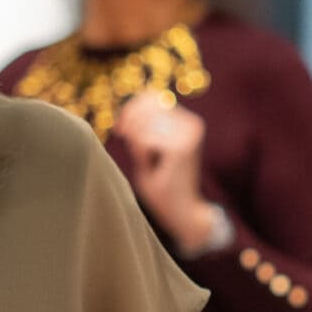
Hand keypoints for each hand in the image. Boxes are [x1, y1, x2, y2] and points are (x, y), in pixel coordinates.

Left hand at [115, 92, 212, 250]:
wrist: (184, 213)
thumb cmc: (165, 185)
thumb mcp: (150, 152)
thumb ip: (142, 131)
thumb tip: (128, 109)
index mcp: (187, 122)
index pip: (153, 98)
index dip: (131, 108)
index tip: (119, 128)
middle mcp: (191, 124)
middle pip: (147, 107)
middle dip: (130, 123)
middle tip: (122, 136)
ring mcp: (189, 134)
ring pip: (144, 124)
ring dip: (137, 142)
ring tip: (146, 161)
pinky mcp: (182, 148)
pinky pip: (146, 140)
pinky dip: (141, 152)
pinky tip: (150, 165)